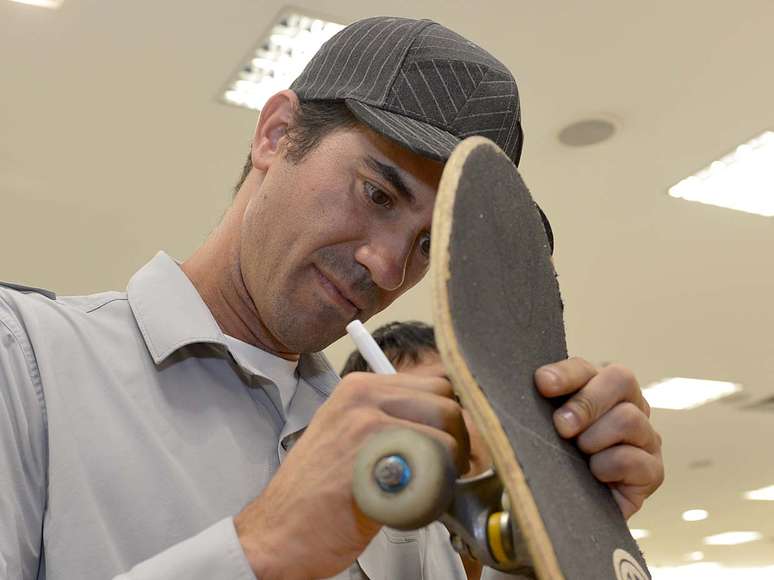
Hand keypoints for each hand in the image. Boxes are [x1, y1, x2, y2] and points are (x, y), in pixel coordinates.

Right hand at [234, 372, 468, 579]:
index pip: (434, 382)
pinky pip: (435, 466)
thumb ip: (390, 418)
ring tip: (428, 490)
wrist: (278, 532)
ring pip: (446, 434)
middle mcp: (363, 396)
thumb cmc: (316, 493)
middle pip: (446, 402)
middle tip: (447, 471)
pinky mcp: (375, 459)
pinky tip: (414, 503)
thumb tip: (443, 422)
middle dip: (457, 439)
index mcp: (359, 386)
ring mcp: (368, 425)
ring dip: (449, 468)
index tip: (448, 443)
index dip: (448, 417)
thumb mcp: (347, 435)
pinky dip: (437, 489)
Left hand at [534, 358, 663, 518]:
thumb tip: (528, 381)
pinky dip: (608, 466)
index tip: (543, 384)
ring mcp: (644, 437)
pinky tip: (594, 475)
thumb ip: (532, 401)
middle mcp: (627, 405)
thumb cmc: (547, 459)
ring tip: (579, 454)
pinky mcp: (652, 471)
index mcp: (596, 387)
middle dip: (586, 402)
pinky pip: (635, 459)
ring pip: (629, 418)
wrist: (559, 509)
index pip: (585, 368)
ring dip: (595, 437)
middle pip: (621, 379)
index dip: (565, 374)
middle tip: (562, 427)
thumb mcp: (535, 427)